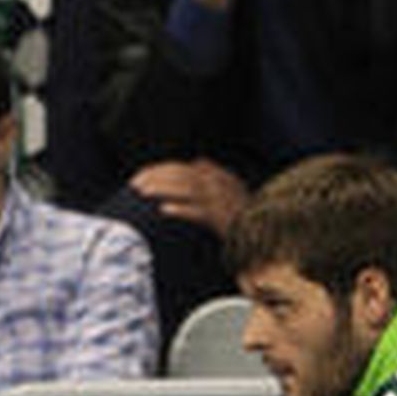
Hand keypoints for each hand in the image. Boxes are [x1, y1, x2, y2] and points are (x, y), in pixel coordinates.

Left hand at [130, 158, 251, 237]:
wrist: (262, 234)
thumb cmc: (243, 212)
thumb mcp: (232, 187)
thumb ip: (214, 172)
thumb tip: (198, 161)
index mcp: (216, 176)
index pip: (180, 168)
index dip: (158, 171)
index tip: (138, 178)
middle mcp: (217, 185)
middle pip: (181, 176)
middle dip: (155, 179)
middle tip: (134, 186)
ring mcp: (220, 202)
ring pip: (186, 190)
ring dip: (163, 190)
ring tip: (143, 195)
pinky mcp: (221, 221)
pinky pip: (198, 212)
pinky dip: (181, 209)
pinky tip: (164, 211)